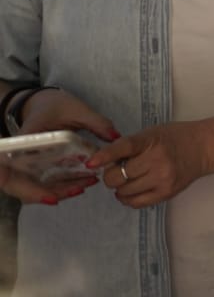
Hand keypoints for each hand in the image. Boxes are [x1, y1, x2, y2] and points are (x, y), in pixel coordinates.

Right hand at [0, 87, 116, 205]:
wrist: (41, 104)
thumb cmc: (54, 105)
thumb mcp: (76, 109)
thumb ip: (95, 121)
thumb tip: (115, 137)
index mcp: (24, 138)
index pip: (10, 165)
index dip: (23, 185)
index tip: (50, 198)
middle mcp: (16, 155)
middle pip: (19, 185)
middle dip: (47, 193)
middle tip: (79, 189)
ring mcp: (21, 164)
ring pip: (29, 188)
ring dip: (56, 191)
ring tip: (87, 185)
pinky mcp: (31, 168)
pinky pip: (39, 183)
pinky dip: (58, 187)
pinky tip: (81, 184)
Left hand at [88, 121, 213, 207]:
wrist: (204, 147)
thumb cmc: (175, 137)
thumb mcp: (152, 133)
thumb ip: (131, 146)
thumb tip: (103, 164)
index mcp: (152, 140)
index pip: (124, 148)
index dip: (105, 156)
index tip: (90, 163)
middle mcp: (157, 160)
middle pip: (118, 176)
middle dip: (111, 175)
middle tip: (119, 170)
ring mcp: (162, 179)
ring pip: (123, 192)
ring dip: (120, 187)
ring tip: (130, 179)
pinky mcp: (166, 193)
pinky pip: (135, 203)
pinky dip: (128, 198)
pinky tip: (133, 189)